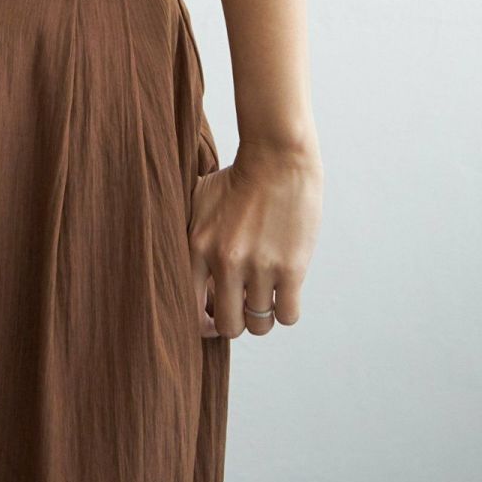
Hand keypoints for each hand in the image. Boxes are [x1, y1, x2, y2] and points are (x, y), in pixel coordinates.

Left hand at [188, 138, 323, 338]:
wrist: (277, 155)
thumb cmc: (237, 178)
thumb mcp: (199, 202)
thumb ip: (191, 238)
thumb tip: (190, 278)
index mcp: (197, 245)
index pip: (190, 309)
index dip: (203, 322)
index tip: (214, 317)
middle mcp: (225, 260)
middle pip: (227, 326)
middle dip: (235, 321)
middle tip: (242, 306)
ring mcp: (259, 266)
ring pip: (259, 325)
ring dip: (262, 316)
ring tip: (264, 296)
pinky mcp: (291, 268)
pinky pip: (288, 315)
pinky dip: (285, 309)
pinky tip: (283, 290)